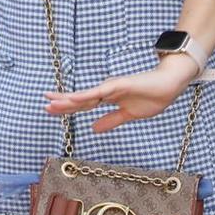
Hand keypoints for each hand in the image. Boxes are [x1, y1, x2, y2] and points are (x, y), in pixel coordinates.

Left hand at [45, 60, 194, 134]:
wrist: (170, 85)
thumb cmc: (152, 97)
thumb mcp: (128, 115)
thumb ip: (111, 120)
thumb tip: (93, 129)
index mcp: (108, 98)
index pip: (83, 104)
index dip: (67, 107)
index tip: (51, 108)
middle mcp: (106, 91)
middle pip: (80, 98)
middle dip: (62, 102)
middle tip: (44, 104)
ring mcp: (112, 87)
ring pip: (86, 95)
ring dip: (69, 99)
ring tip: (52, 101)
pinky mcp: (120, 85)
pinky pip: (100, 92)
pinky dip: (87, 95)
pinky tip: (75, 98)